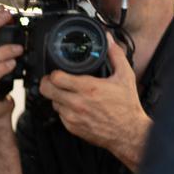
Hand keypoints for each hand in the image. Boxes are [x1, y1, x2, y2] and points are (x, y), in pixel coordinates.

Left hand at [39, 34, 150, 169]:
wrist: (128, 133)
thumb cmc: (127, 107)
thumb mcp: (125, 76)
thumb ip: (116, 55)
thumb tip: (109, 40)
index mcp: (87, 88)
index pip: (56, 77)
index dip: (54, 72)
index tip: (58, 71)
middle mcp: (77, 103)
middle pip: (46, 90)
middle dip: (47, 83)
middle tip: (54, 81)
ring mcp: (72, 117)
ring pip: (52, 102)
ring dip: (57, 97)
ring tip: (69, 94)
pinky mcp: (72, 128)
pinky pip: (59, 115)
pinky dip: (64, 110)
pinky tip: (75, 106)